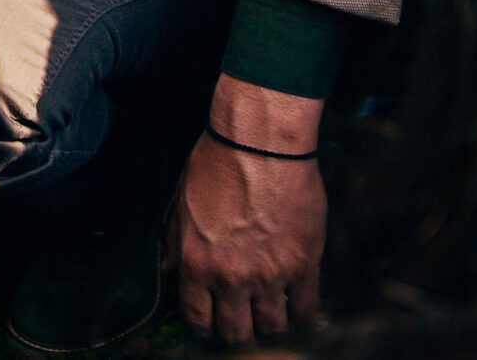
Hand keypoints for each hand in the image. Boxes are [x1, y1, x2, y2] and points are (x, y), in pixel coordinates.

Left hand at [172, 77, 325, 345]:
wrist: (260, 144)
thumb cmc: (216, 165)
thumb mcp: (181, 203)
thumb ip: (176, 243)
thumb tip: (171, 270)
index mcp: (195, 263)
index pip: (198, 318)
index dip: (205, 326)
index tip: (212, 323)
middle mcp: (230, 278)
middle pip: (236, 332)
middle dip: (237, 332)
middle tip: (243, 322)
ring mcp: (269, 275)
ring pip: (272, 327)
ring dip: (270, 326)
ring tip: (270, 315)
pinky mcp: (304, 265)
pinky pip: (305, 309)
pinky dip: (301, 313)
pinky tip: (296, 306)